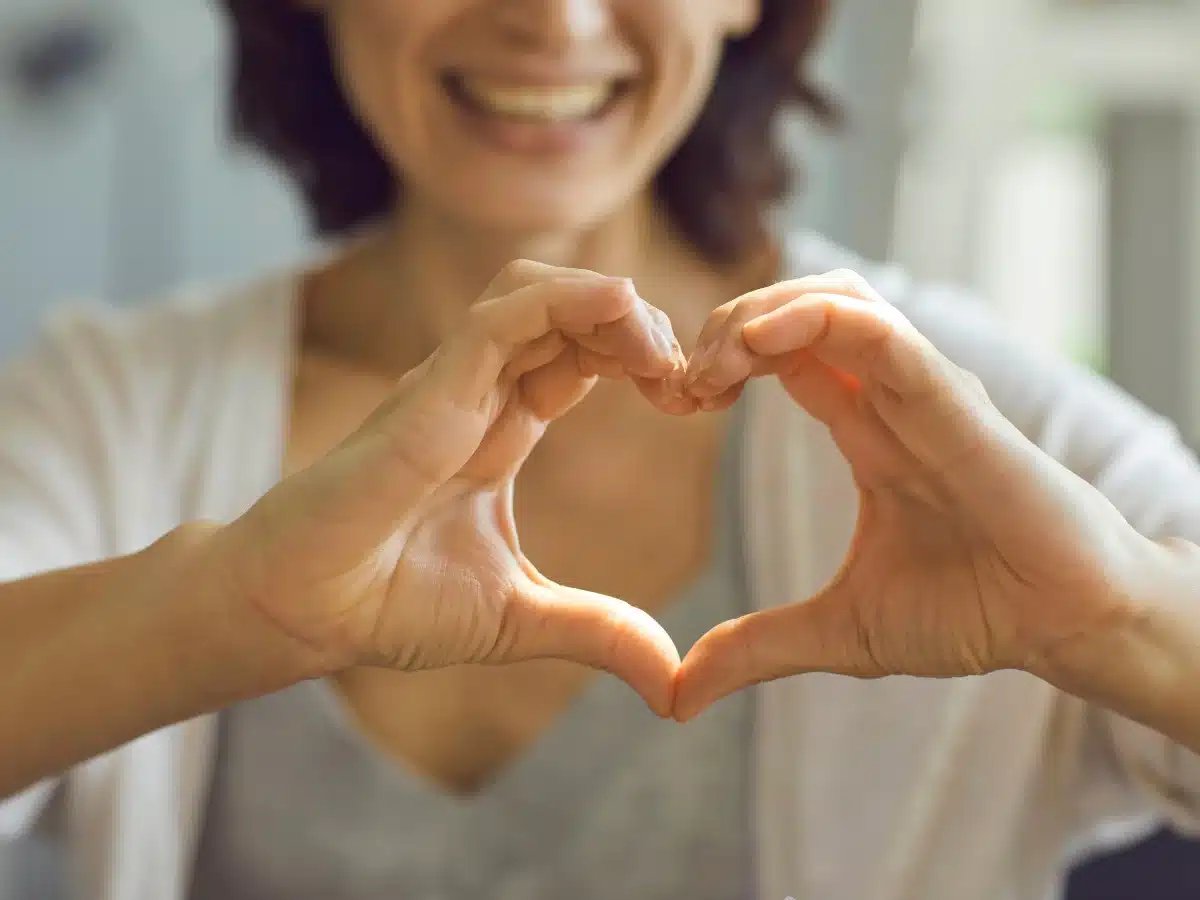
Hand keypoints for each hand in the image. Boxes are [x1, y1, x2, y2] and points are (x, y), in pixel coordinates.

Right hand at [217, 261, 687, 714]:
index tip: (694, 400)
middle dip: (640, 327)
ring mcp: (452, 385)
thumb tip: (673, 683)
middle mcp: (480, 394)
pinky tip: (620, 311)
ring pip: (536, 293)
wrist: (303, 613)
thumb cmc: (388, 604)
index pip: (583, 356)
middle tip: (690, 379)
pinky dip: (565, 301)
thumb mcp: (521, 619)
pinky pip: (500, 318)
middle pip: (571, 312)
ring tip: (660, 353)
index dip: (643, 360)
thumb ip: (599, 632)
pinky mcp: (428, 392)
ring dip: (609, 304)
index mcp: (503, 429)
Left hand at [673, 270, 1150, 720]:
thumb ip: (756, 649)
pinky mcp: (953, 403)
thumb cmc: (973, 612)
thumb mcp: (839, 632)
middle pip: (798, 311)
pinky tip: (759, 342)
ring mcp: (921, 391)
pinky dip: (816, 320)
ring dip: (760, 313)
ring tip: (714, 361)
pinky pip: (882, 334)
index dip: (720, 361)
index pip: (783, 355)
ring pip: (836, 299)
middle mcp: (889, 397)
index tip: (675, 400)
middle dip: (726, 326)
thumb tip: (676, 697)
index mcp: (865, 429)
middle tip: (680, 381)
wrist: (1063, 627)